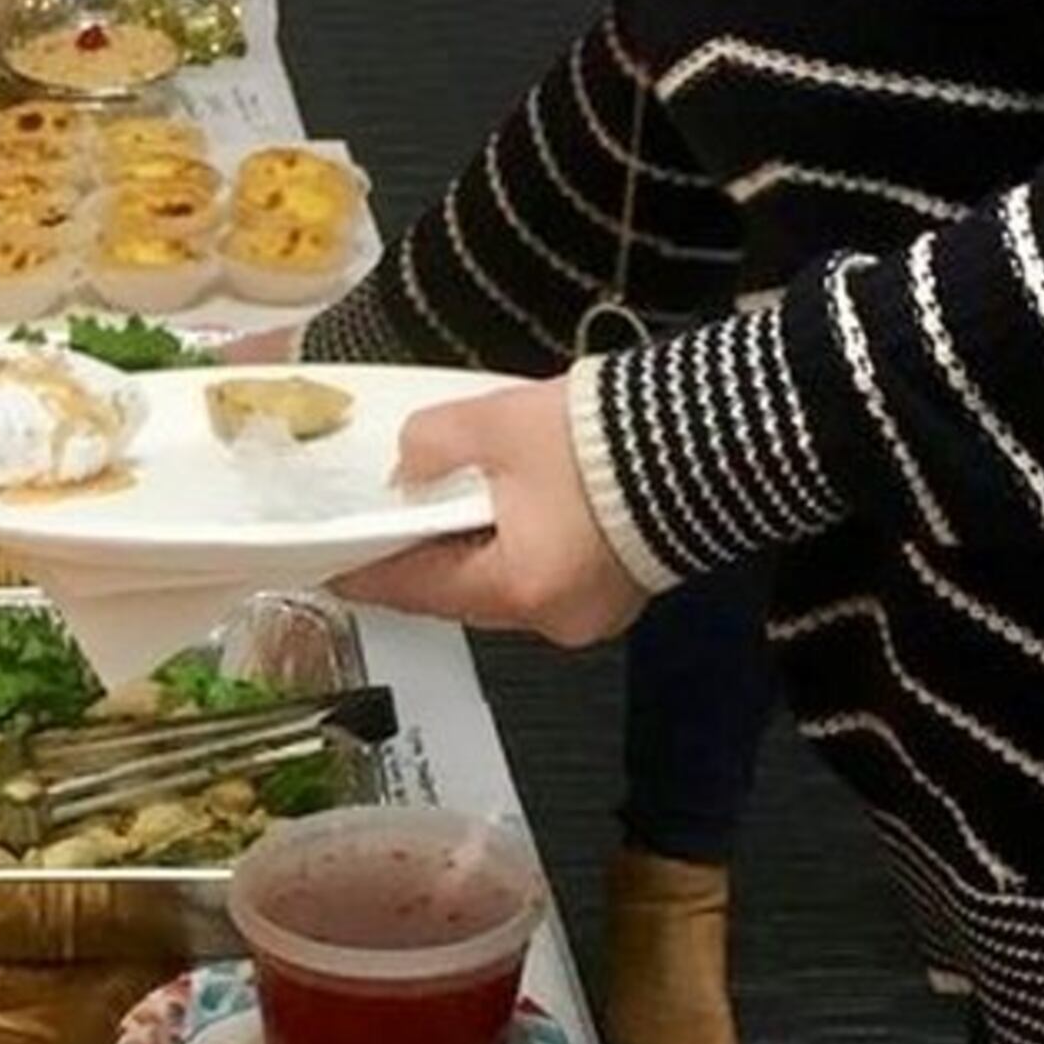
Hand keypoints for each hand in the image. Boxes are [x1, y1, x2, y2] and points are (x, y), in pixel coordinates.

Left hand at [335, 376, 655, 642]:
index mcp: (518, 590)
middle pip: (462, 593)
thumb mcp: (496, 425)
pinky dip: (522, 545)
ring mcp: (595, 610)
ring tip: (449, 502)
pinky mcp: (623, 588)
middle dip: (426, 554)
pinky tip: (510, 506)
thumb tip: (407, 464)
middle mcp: (555, 618)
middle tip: (390, 521)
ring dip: (477, 547)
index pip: (416, 590)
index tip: (331, 562)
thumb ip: (432, 444)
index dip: (368, 571)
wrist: (712, 433)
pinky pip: (550, 572)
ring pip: (507, 583)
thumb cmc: (606, 437)